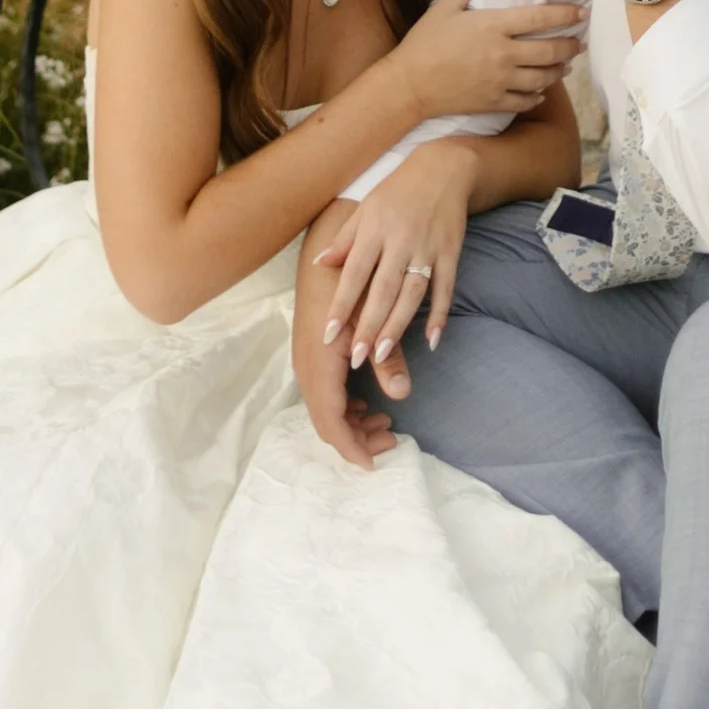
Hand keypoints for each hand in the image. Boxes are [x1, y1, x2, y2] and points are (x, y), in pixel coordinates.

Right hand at [294, 212, 401, 468]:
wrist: (330, 245)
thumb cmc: (356, 278)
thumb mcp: (376, 318)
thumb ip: (389, 358)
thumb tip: (401, 394)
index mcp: (319, 361)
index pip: (330, 420)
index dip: (351, 446)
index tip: (374, 463)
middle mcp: (307, 365)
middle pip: (326, 421)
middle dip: (356, 438)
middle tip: (390, 440)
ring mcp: (307, 360)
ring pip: (325, 408)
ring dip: (353, 423)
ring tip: (386, 423)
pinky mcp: (313, 353)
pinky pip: (326, 392)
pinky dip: (346, 406)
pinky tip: (369, 402)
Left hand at [314, 145, 476, 380]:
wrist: (444, 167)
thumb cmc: (398, 190)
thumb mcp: (366, 207)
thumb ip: (344, 239)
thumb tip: (318, 263)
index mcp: (374, 228)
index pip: (354, 273)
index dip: (342, 304)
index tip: (329, 334)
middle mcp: (400, 239)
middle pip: (383, 290)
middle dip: (369, 326)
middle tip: (356, 358)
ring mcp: (428, 247)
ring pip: (412, 293)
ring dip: (398, 325)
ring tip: (383, 355)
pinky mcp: (451, 251)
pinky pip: (445, 288)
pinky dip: (440, 314)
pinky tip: (432, 340)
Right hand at [388, 0, 586, 119]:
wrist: (409, 85)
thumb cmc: (425, 42)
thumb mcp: (444, 7)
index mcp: (493, 26)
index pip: (539, 18)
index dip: (565, 15)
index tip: (582, 12)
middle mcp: (503, 54)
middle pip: (549, 50)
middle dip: (570, 46)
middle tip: (581, 41)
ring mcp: (501, 80)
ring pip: (543, 77)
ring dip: (559, 70)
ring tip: (566, 65)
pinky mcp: (494, 101)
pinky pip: (526, 100)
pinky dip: (538, 95)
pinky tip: (541, 91)